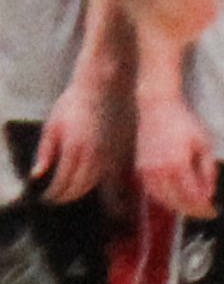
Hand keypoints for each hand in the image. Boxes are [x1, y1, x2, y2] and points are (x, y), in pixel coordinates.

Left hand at [33, 78, 111, 204]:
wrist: (106, 84)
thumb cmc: (76, 101)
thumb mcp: (53, 124)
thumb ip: (46, 152)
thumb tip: (37, 174)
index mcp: (74, 149)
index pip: (63, 184)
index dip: (54, 195)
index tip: (47, 198)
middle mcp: (95, 155)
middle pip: (81, 188)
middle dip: (67, 196)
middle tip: (58, 199)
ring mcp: (112, 153)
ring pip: (98, 183)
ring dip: (84, 190)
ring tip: (74, 192)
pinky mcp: (125, 149)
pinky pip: (114, 173)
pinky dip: (103, 181)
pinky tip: (95, 181)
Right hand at [134, 97, 216, 220]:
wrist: (157, 108)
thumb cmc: (184, 123)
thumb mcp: (204, 144)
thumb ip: (208, 170)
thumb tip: (208, 193)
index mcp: (177, 165)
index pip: (192, 197)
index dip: (204, 208)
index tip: (213, 211)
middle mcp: (159, 172)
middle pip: (177, 203)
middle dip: (193, 210)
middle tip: (206, 211)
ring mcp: (146, 171)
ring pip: (163, 200)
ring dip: (179, 206)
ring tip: (194, 206)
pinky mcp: (140, 170)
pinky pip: (153, 192)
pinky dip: (166, 198)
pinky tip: (177, 197)